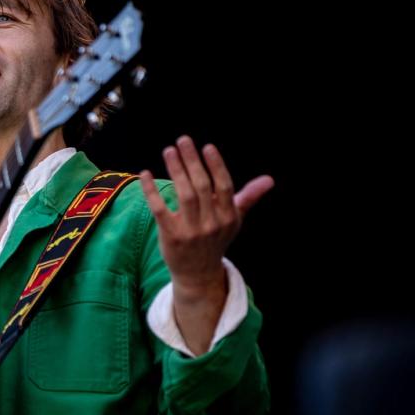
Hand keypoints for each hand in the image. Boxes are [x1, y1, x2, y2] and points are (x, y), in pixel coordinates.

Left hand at [140, 136, 273, 301]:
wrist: (198, 274)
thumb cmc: (216, 240)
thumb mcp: (234, 220)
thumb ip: (248, 197)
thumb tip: (269, 180)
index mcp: (228, 216)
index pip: (224, 186)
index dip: (216, 166)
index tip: (207, 146)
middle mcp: (212, 224)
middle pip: (202, 186)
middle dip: (192, 161)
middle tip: (183, 140)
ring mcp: (191, 231)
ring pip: (184, 195)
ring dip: (176, 170)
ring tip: (169, 151)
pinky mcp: (171, 236)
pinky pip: (160, 209)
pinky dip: (151, 191)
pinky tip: (145, 174)